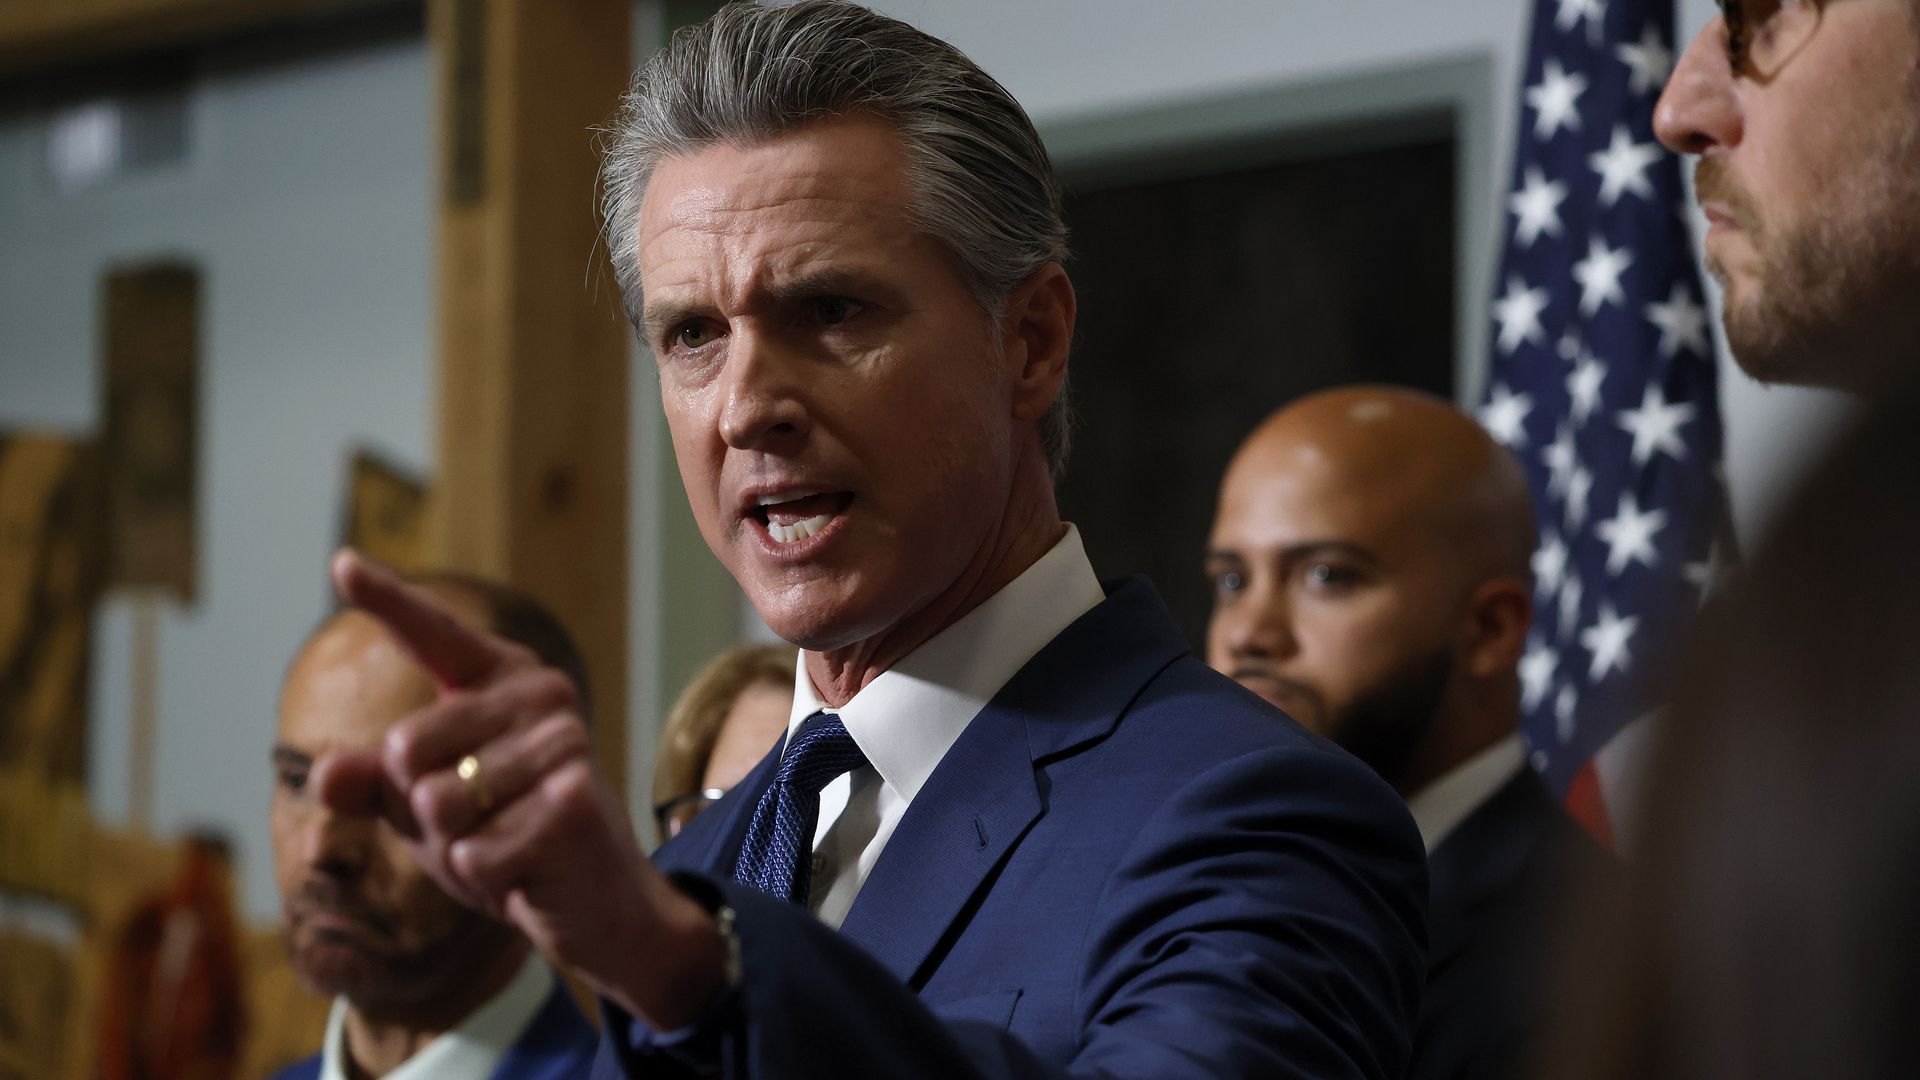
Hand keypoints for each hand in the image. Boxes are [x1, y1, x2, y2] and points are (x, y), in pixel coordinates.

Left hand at [312, 549, 723, 1026]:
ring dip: (455, 846)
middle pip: (406, 748)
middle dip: (420, 807)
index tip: (341, 563)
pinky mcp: (574, 799)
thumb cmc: (510, 840)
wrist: (596, 901)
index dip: (386, 599)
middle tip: (478, 822)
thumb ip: (377, 785)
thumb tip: (323, 777)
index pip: (433, 634)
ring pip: (436, 804)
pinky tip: (527, 871)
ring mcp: (564, 742)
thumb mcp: (430, 809)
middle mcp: (540, 695)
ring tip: (507, 844)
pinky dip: (483, 877)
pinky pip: (472, 851)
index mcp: (503, 680)